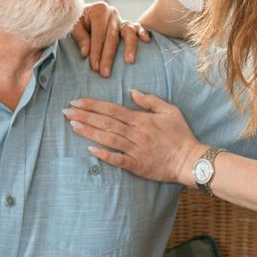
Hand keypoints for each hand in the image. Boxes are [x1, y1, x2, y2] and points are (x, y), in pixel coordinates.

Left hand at [64, 89, 202, 183]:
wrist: (190, 160)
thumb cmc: (181, 135)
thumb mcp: (170, 111)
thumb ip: (150, 100)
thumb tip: (132, 91)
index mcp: (141, 119)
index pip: (112, 110)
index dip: (93, 105)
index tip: (77, 101)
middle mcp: (135, 133)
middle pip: (105, 123)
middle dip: (84, 116)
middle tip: (66, 111)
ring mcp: (135, 150)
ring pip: (108, 139)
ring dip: (89, 132)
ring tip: (72, 125)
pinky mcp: (137, 165)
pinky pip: (118, 159)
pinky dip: (104, 154)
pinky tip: (90, 149)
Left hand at [71, 1, 149, 77]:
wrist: (84, 15)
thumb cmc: (78, 22)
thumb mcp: (75, 26)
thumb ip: (80, 38)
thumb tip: (86, 53)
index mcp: (99, 10)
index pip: (98, 34)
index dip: (96, 51)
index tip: (94, 67)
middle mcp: (112, 13)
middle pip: (112, 36)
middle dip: (108, 56)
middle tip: (105, 73)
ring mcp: (122, 19)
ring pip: (128, 32)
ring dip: (129, 47)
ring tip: (129, 61)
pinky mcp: (129, 25)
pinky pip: (138, 28)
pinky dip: (143, 33)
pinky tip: (146, 41)